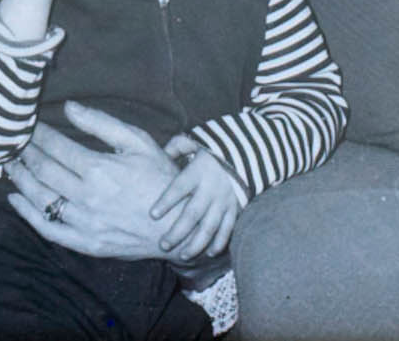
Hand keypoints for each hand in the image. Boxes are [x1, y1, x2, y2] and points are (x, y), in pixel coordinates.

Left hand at [4, 101, 179, 259]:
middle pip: (43, 171)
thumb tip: (69, 107)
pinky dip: (27, 214)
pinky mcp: (86, 243)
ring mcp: (85, 223)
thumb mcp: (138, 142)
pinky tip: (16, 199)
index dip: (37, 134)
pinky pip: (49, 229)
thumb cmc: (160, 178)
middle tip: (11, 143)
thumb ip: (101, 124)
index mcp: (100, 169)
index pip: (56, 147)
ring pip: (40, 199)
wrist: (178, 225)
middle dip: (24, 154)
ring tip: (10, 165)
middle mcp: (88, 197)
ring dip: (20, 179)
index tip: (27, 125)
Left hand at [151, 135, 241, 261]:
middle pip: (192, 214)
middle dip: (177, 232)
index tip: (152, 215)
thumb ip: (177, 147)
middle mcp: (211, 188)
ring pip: (209, 226)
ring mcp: (224, 200)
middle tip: (163, 245)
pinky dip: (220, 242)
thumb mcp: (194, 142)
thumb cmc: (212, 149)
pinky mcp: (236, 208)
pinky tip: (209, 253)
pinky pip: (228, 228)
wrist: (246, 152)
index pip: (179, 188)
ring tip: (182, 256)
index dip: (166, 202)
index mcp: (198, 171)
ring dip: (196, 243)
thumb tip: (160, 154)